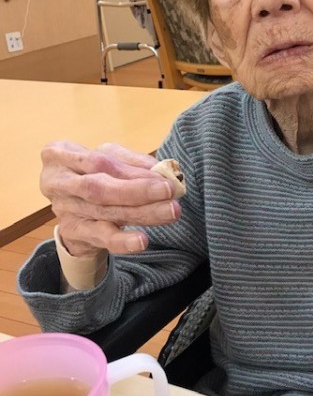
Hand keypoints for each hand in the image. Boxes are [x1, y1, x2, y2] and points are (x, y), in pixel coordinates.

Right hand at [40, 141, 181, 256]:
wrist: (71, 204)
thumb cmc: (93, 172)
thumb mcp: (109, 158)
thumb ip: (133, 163)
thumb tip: (163, 170)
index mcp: (61, 154)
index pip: (100, 162)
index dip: (133, 171)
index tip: (164, 177)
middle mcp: (58, 182)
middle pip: (100, 189)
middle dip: (139, 191)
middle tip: (171, 192)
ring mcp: (64, 209)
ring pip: (106, 212)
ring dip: (143, 213)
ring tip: (171, 212)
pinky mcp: (73, 232)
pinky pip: (100, 237)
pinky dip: (122, 240)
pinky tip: (141, 241)